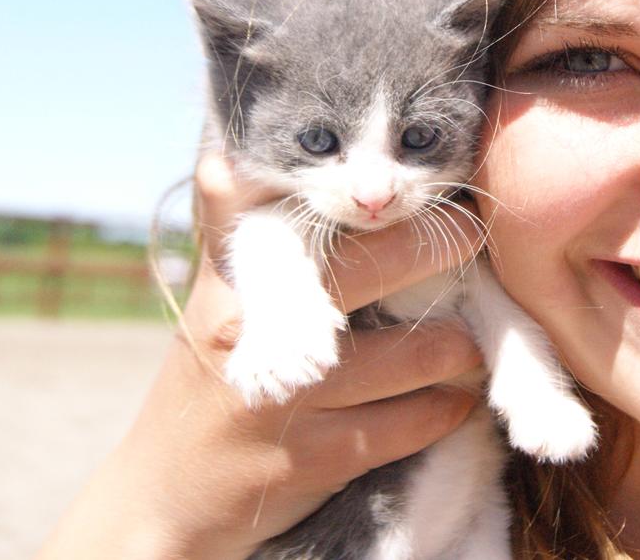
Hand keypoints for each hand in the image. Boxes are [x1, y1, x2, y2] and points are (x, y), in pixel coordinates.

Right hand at [36, 152, 484, 559]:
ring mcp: (283, 394)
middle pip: (376, 263)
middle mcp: (253, 324)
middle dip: (442, 248)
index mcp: (235, 272)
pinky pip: (411, 422)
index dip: (385, 199)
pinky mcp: (311, 457)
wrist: (166, 488)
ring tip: (467, 338)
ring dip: (458, 345)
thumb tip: (254, 151)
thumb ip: (242, 224)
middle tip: (473, 241)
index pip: (308, 208)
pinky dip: (446, 407)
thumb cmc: (211, 371)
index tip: (435, 189)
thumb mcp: (219, 294)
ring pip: (414, 354)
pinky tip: (452, 398)